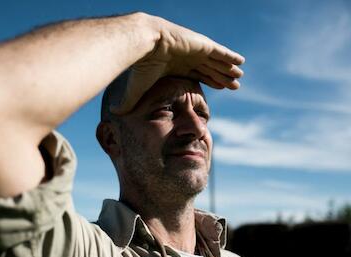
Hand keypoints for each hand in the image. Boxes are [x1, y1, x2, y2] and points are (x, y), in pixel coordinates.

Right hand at [111, 15, 244, 114]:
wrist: (145, 44)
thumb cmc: (141, 65)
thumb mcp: (137, 88)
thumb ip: (128, 101)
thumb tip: (113, 113)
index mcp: (177, 67)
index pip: (197, 75)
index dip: (208, 81)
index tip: (218, 88)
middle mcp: (189, 58)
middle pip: (210, 69)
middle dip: (221, 77)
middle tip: (234, 85)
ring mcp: (197, 50)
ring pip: (217, 62)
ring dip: (228, 70)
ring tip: (239, 77)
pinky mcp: (203, 45)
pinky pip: (221, 53)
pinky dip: (231, 57)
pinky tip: (241, 63)